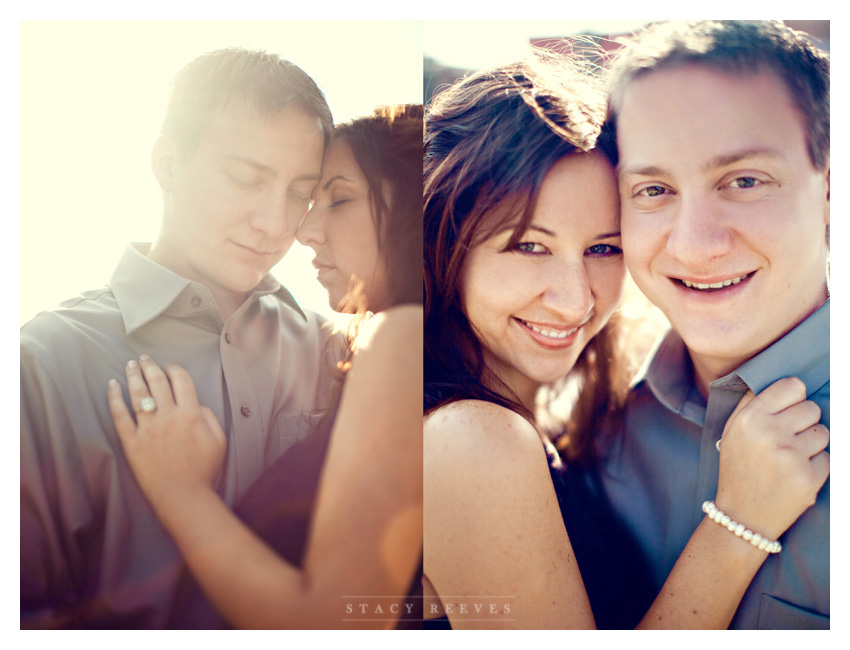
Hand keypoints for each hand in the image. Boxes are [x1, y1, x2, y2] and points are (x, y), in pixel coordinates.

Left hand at [108, 355, 225, 512]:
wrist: (182, 495)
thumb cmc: (204, 470)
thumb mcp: (219, 440)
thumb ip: (210, 417)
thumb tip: (197, 405)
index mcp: (191, 413)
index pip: (181, 380)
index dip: (174, 369)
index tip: (169, 367)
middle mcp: (168, 416)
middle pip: (157, 382)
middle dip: (150, 366)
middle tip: (145, 358)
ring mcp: (148, 428)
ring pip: (138, 394)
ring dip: (133, 376)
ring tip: (130, 365)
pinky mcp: (132, 441)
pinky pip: (120, 415)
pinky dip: (114, 398)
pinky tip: (112, 385)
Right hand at [715, 377, 828, 540]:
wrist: (742, 516)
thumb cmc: (739, 468)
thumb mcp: (732, 432)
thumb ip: (752, 403)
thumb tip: (783, 383)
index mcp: (749, 418)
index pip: (792, 386)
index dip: (794, 398)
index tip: (788, 409)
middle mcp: (769, 433)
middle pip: (811, 408)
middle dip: (804, 422)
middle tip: (787, 439)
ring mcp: (790, 455)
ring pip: (823, 432)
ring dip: (812, 444)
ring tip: (791, 457)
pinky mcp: (808, 477)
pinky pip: (828, 457)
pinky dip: (817, 465)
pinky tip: (796, 474)